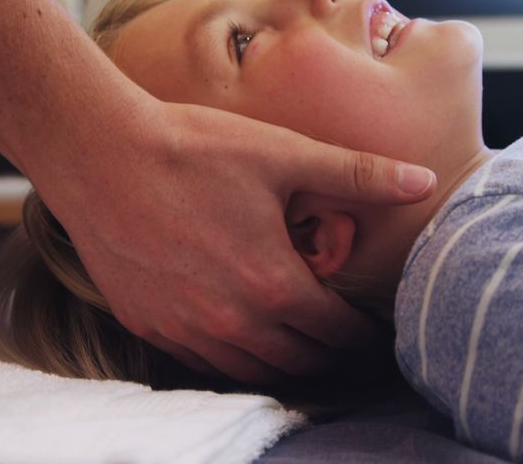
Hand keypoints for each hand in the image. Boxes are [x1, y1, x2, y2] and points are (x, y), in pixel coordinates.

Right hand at [33, 101, 435, 383]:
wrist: (99, 152)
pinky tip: (241, 336)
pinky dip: (233, 359)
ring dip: (285, 363)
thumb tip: (422, 179)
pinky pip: (204, 364)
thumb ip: (357, 174)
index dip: (363, 334)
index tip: (373, 328)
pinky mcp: (149, 326)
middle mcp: (232, 323)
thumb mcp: (284, 153)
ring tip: (300, 343)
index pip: (337, 333)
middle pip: (299, 362)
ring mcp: (186, 331)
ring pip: (253, 372)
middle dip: (329, 354)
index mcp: (274, 286)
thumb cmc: (194, 149)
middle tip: (342, 338)